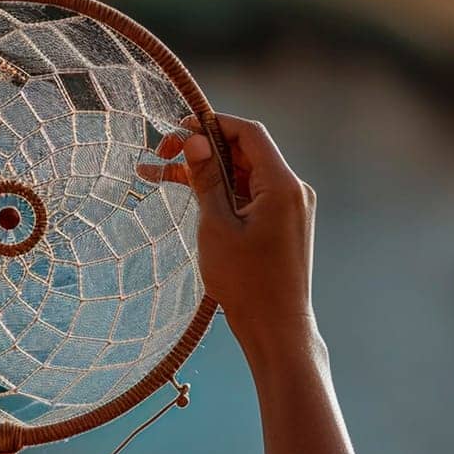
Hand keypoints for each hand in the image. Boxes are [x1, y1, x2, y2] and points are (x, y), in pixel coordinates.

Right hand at [146, 114, 316, 362]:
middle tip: (162, 154)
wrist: (275, 329)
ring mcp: (289, 209)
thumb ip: (206, 180)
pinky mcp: (282, 225)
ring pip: (243, 176)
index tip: (179, 129)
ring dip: (207, 174)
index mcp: (282, 185)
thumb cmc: (246, 284)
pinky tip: (190, 196)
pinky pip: (250, 198)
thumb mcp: (216, 227)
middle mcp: (292, 191)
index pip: (248, 133)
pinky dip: (222, 195)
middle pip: (245, 152)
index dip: (212, 124)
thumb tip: (194, 142)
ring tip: (161, 174)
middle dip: (203, 149)